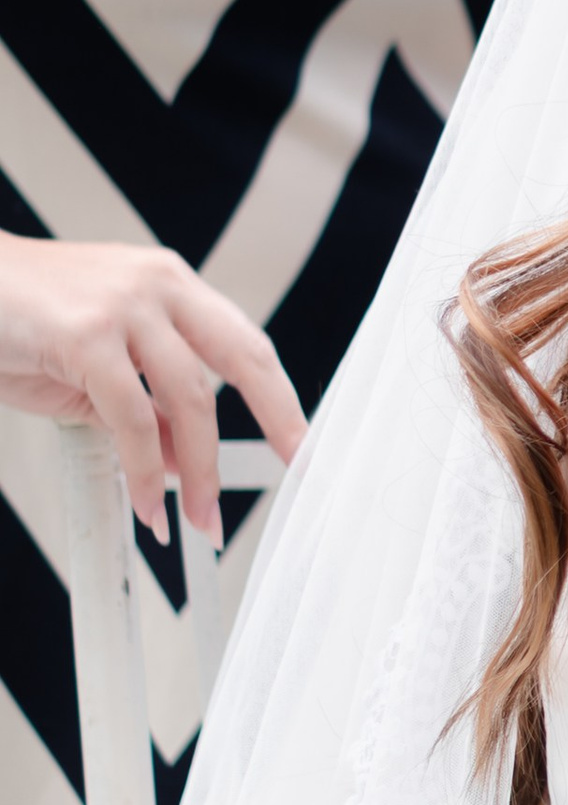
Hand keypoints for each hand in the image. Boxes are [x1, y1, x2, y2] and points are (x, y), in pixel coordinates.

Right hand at [0, 238, 304, 542]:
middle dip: (277, 420)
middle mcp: (158, 286)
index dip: (278, 396)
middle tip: (296, 470)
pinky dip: (145, 470)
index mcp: (170, 285)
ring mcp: (124, 306)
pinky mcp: (87, 335)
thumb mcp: (98, 369)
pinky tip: (148, 503)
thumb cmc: (18, 324)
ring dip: (201, 470)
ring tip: (198, 518)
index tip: (303, 443)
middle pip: (243, 357)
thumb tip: (190, 466)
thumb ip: (148, 411)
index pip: (245, 343)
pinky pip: (133, 418)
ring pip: (190, 397)